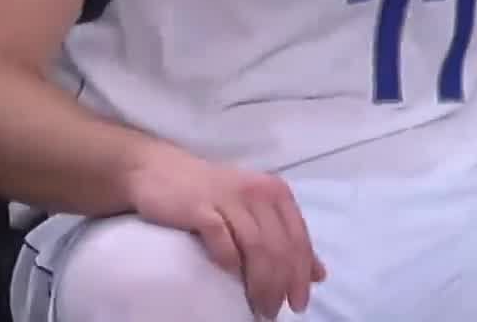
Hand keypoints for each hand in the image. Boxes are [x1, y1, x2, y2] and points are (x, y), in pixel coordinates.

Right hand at [125, 144, 326, 318]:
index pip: (299, 239)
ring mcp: (229, 198)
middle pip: (280, 247)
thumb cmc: (211, 194)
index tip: (299, 304)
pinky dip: (230, 264)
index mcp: (276, 192)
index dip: (302, 275)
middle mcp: (258, 192)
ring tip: (257, 307)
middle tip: (272, 312)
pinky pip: (222, 240)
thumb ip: (285, 237)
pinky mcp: (200, 207)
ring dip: (260, 283)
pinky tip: (231, 279)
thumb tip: (318, 274)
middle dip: (281, 285)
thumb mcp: (255, 210)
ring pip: (257, 247)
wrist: (158, 170)